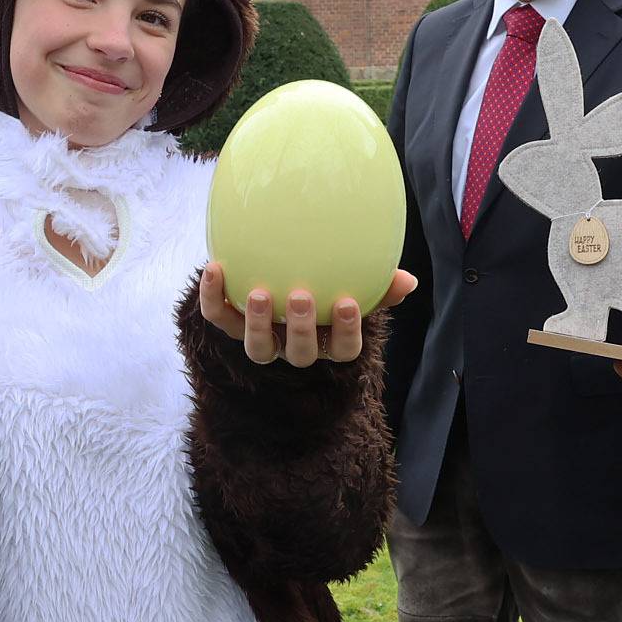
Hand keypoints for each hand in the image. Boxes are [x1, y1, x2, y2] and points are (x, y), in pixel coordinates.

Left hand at [198, 263, 417, 367]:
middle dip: (300, 328)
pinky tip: (215, 268)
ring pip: (258, 348)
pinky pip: (219, 317)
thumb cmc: (328, 279)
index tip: (348, 303)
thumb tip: (408, 281)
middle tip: (300, 296)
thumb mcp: (355, 281)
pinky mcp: (232, 322)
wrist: (280, 268)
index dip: (346, 331)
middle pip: (300, 354)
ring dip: (256, 323)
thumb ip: (380, 284)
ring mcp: (263, 337)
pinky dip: (213, 297)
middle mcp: (295, 346)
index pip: (343, 349)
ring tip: (258, 293)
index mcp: (328, 340)